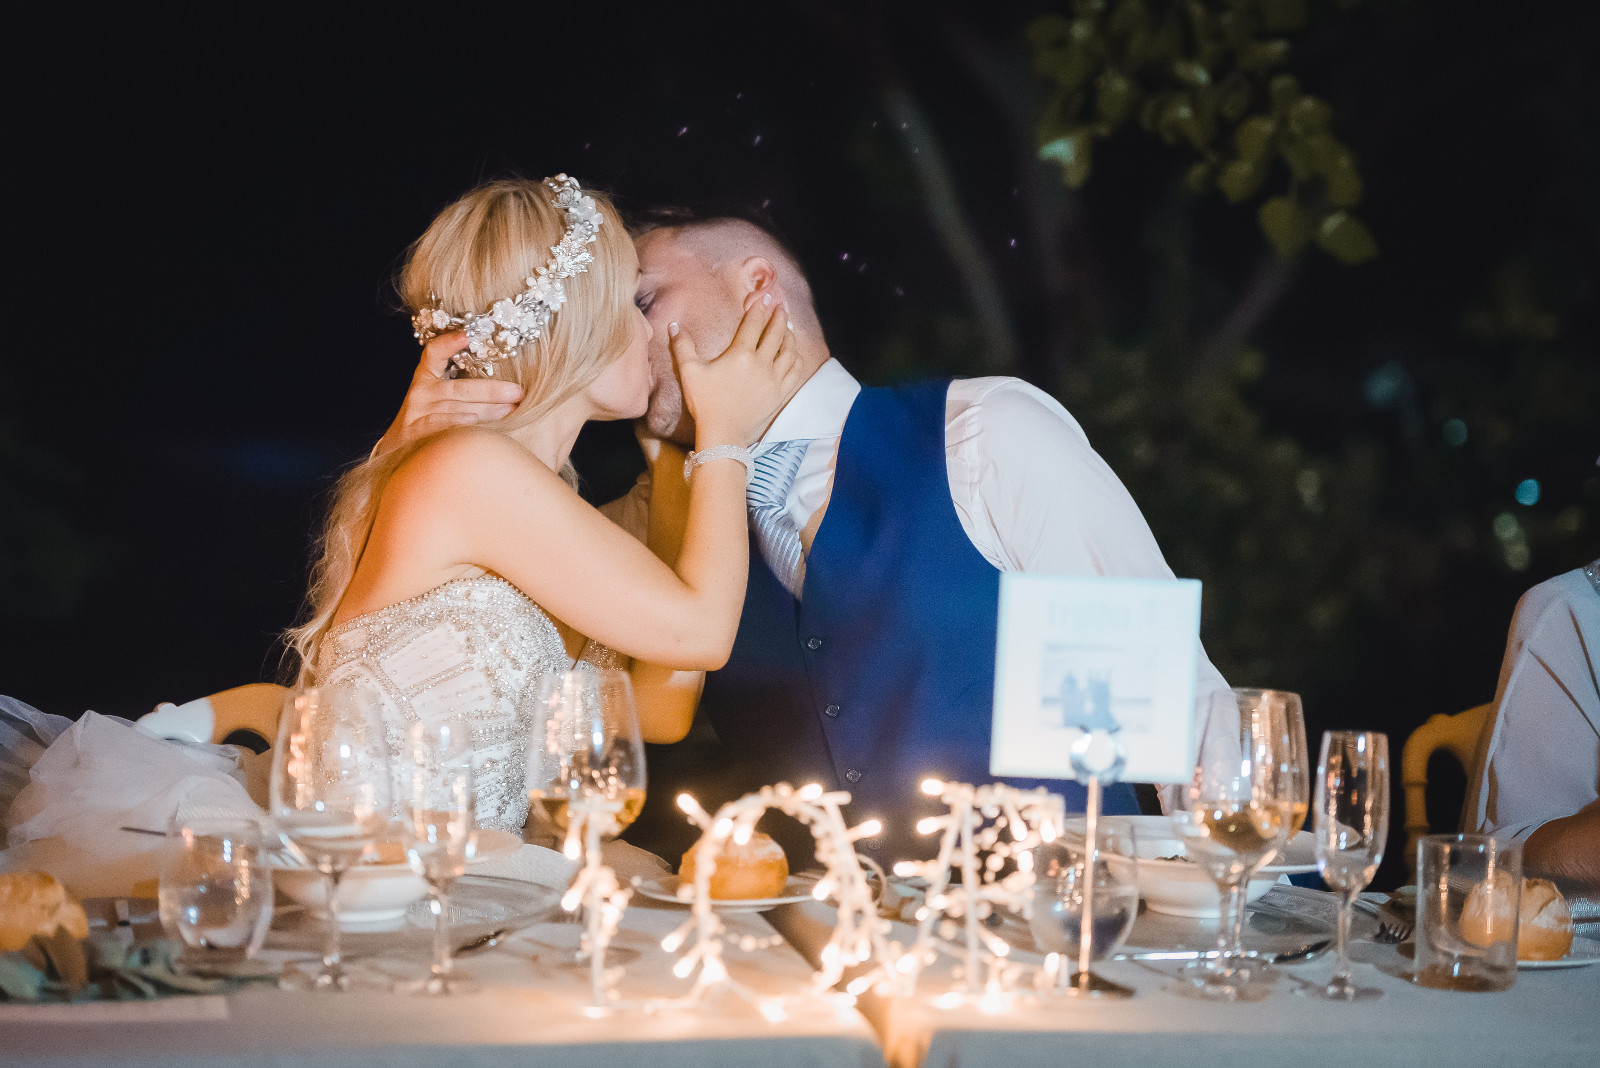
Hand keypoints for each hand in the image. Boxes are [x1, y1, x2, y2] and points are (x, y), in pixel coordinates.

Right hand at [373, 331, 524, 455]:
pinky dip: (458, 422)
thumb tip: (510, 390)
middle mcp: (422, 391)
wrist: (398, 448)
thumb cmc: (430, 419)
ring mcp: (417, 412)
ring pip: (457, 407)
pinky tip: (475, 422)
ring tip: (511, 410)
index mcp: (427, 376)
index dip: (449, 343)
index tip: (468, 335)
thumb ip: (466, 390)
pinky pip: (440, 424)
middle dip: (492, 390)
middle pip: (460, 388)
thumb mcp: (440, 398)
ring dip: (487, 410)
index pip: (434, 353)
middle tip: (518, 392)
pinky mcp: (415, 432)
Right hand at [670, 294, 802, 449]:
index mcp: (740, 354)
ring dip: (789, 335)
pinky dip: (796, 357)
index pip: (754, 324)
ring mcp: (774, 379)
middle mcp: (761, 363)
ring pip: (789, 350)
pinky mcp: (780, 393)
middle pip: (776, 333)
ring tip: (787, 326)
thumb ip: (682, 346)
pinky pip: (795, 370)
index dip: (760, 308)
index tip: (765, 297)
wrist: (724, 434)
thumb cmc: (705, 403)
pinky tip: (793, 353)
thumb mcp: (689, 372)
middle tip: (780, 306)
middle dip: (778, 316)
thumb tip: (674, 325)